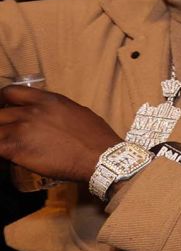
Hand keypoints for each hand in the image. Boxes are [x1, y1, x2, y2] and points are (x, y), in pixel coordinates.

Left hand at [0, 86, 119, 181]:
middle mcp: (30, 111)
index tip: (3, 108)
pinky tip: (7, 157)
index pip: (10, 92)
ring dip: (1, 138)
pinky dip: (0, 152)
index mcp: (47, 100)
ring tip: (8, 146)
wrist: (100, 158)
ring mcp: (21, 129)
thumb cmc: (96, 137)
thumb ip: (55, 110)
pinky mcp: (15, 148)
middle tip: (6, 132)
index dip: (2, 101)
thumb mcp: (77, 112)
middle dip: (0, 123)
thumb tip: (47, 115)